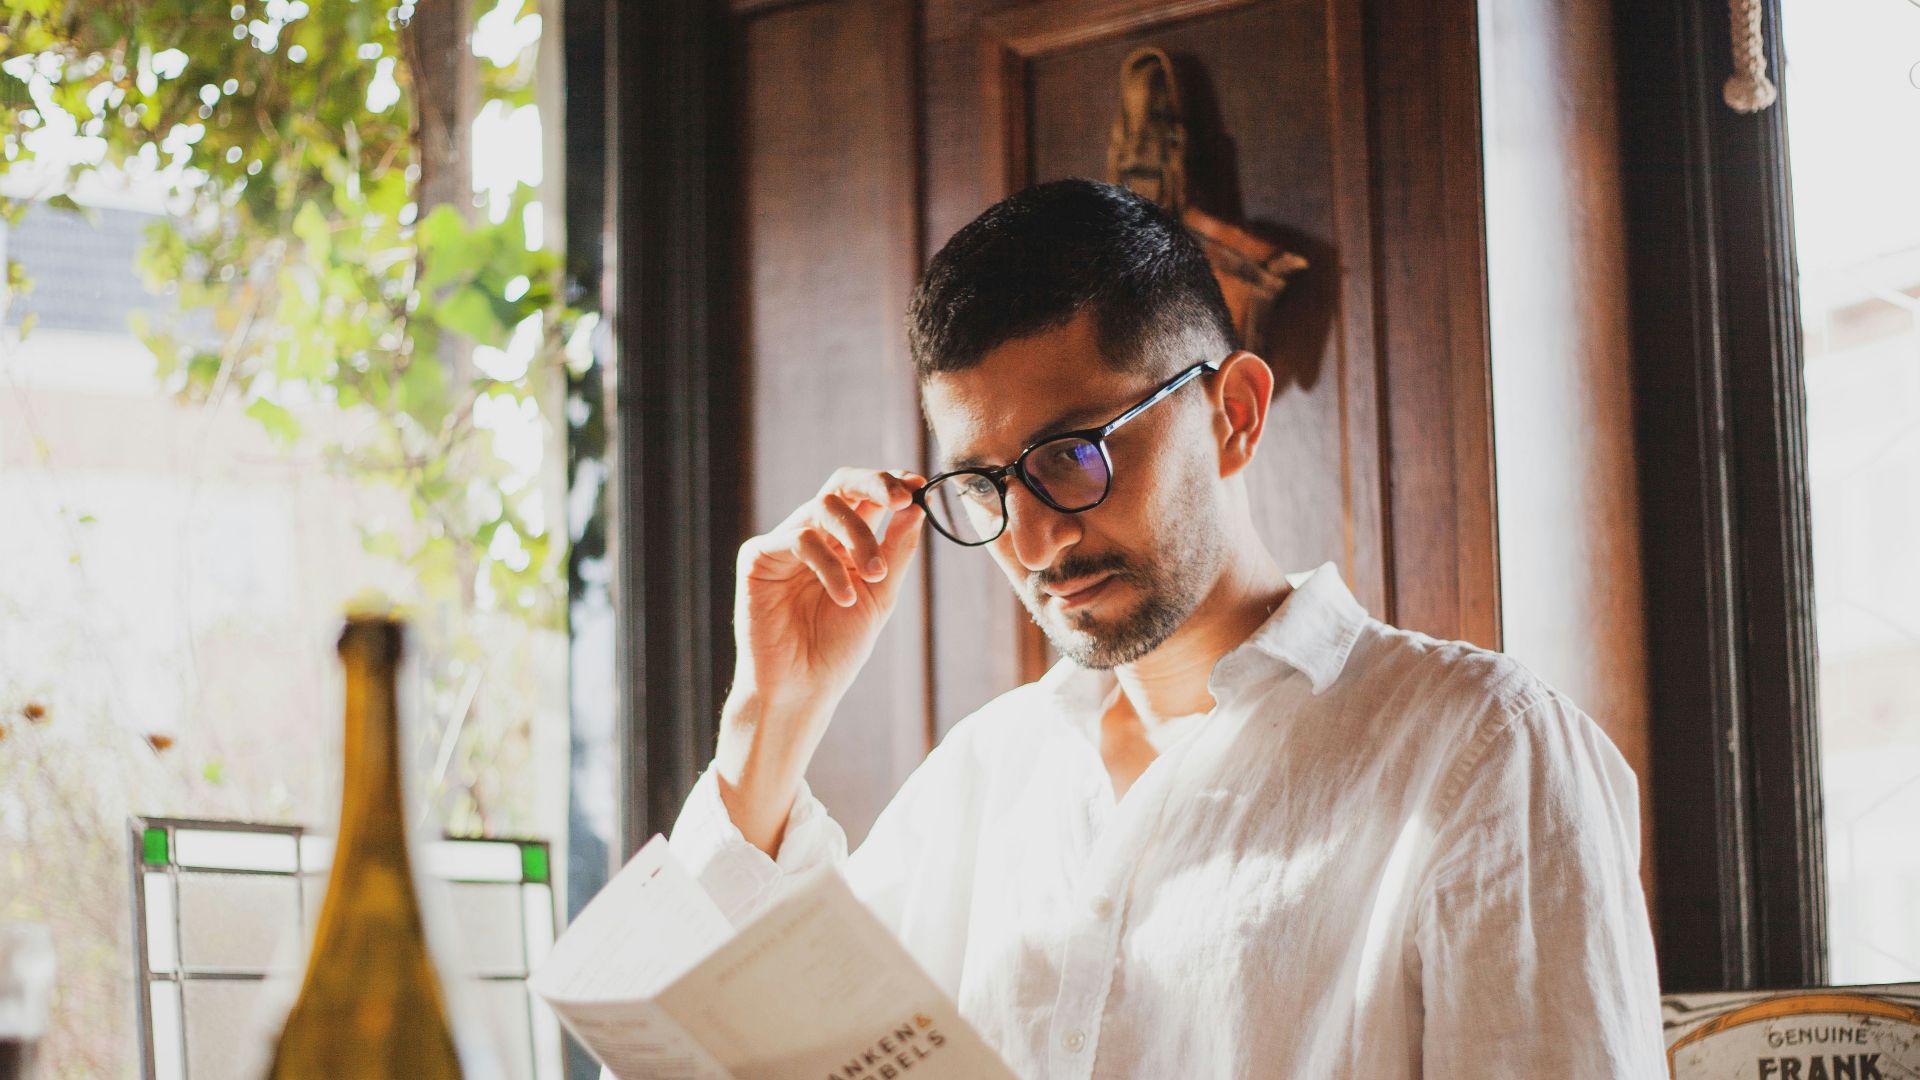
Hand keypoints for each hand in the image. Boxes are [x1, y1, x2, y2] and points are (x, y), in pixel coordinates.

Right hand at [732, 467, 926, 706]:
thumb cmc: (838, 648)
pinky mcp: (758, 557)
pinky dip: (828, 565)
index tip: (919, 487)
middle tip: (903, 499)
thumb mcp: (880, 595)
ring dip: (859, 537)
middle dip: (875, 483)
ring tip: (875, 577)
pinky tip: (843, 598)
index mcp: (843, 543)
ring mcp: (784, 543)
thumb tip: (917, 506)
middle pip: (841, 484)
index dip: (890, 483)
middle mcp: (814, 536)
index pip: (865, 496)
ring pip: (824, 507)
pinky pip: (799, 539)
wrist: (802, 688)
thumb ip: (896, 550)